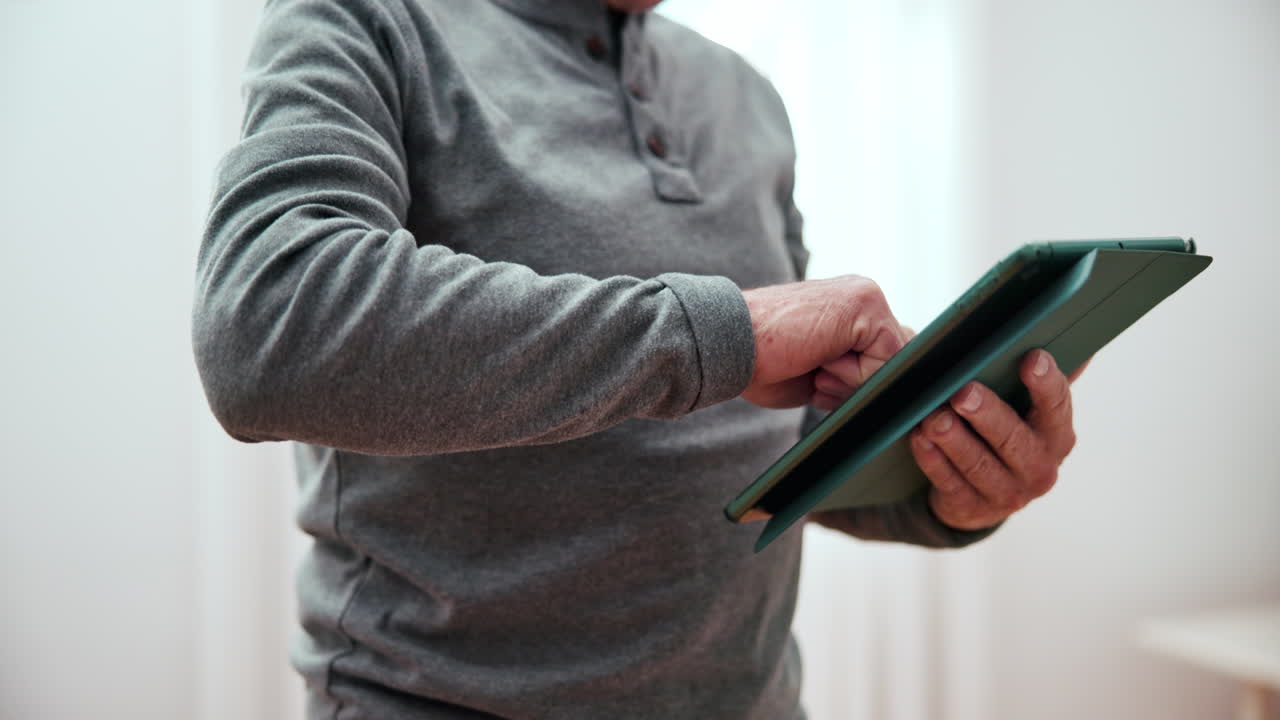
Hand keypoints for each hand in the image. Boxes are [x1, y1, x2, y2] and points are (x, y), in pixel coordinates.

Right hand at [741, 276, 907, 408]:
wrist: (731, 345)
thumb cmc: (766, 363)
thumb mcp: (823, 371)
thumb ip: (858, 368)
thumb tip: (890, 381)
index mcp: (853, 308)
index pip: (888, 357)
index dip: (858, 383)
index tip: (817, 375)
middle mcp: (864, 296)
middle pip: (896, 360)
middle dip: (860, 382)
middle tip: (816, 370)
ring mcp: (866, 296)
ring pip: (892, 362)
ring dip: (854, 379)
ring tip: (815, 362)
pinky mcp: (865, 304)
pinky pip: (885, 359)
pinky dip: (853, 374)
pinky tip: (819, 358)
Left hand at [908, 350, 1084, 530]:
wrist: (982, 494)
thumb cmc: (1003, 432)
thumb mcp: (1024, 409)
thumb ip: (1038, 379)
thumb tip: (1059, 332)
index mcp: (1056, 434)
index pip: (1057, 406)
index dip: (1046, 383)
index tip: (1032, 358)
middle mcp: (1040, 467)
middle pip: (1014, 438)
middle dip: (987, 414)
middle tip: (962, 393)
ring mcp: (1007, 493)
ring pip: (979, 464)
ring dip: (954, 440)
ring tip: (932, 417)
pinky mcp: (972, 508)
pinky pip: (950, 483)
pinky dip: (933, 461)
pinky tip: (918, 439)